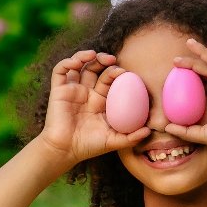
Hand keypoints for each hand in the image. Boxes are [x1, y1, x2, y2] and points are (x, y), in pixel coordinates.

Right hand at [41, 49, 151, 165]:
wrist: (65, 151)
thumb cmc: (88, 146)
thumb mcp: (113, 141)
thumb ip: (131, 137)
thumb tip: (148, 131)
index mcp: (100, 100)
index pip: (109, 79)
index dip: (116, 72)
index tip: (124, 73)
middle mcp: (86, 93)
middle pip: (95, 68)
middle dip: (104, 60)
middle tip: (112, 60)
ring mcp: (72, 90)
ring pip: (78, 65)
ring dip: (86, 55)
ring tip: (95, 55)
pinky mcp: (58, 90)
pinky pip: (60, 71)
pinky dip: (67, 62)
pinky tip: (76, 62)